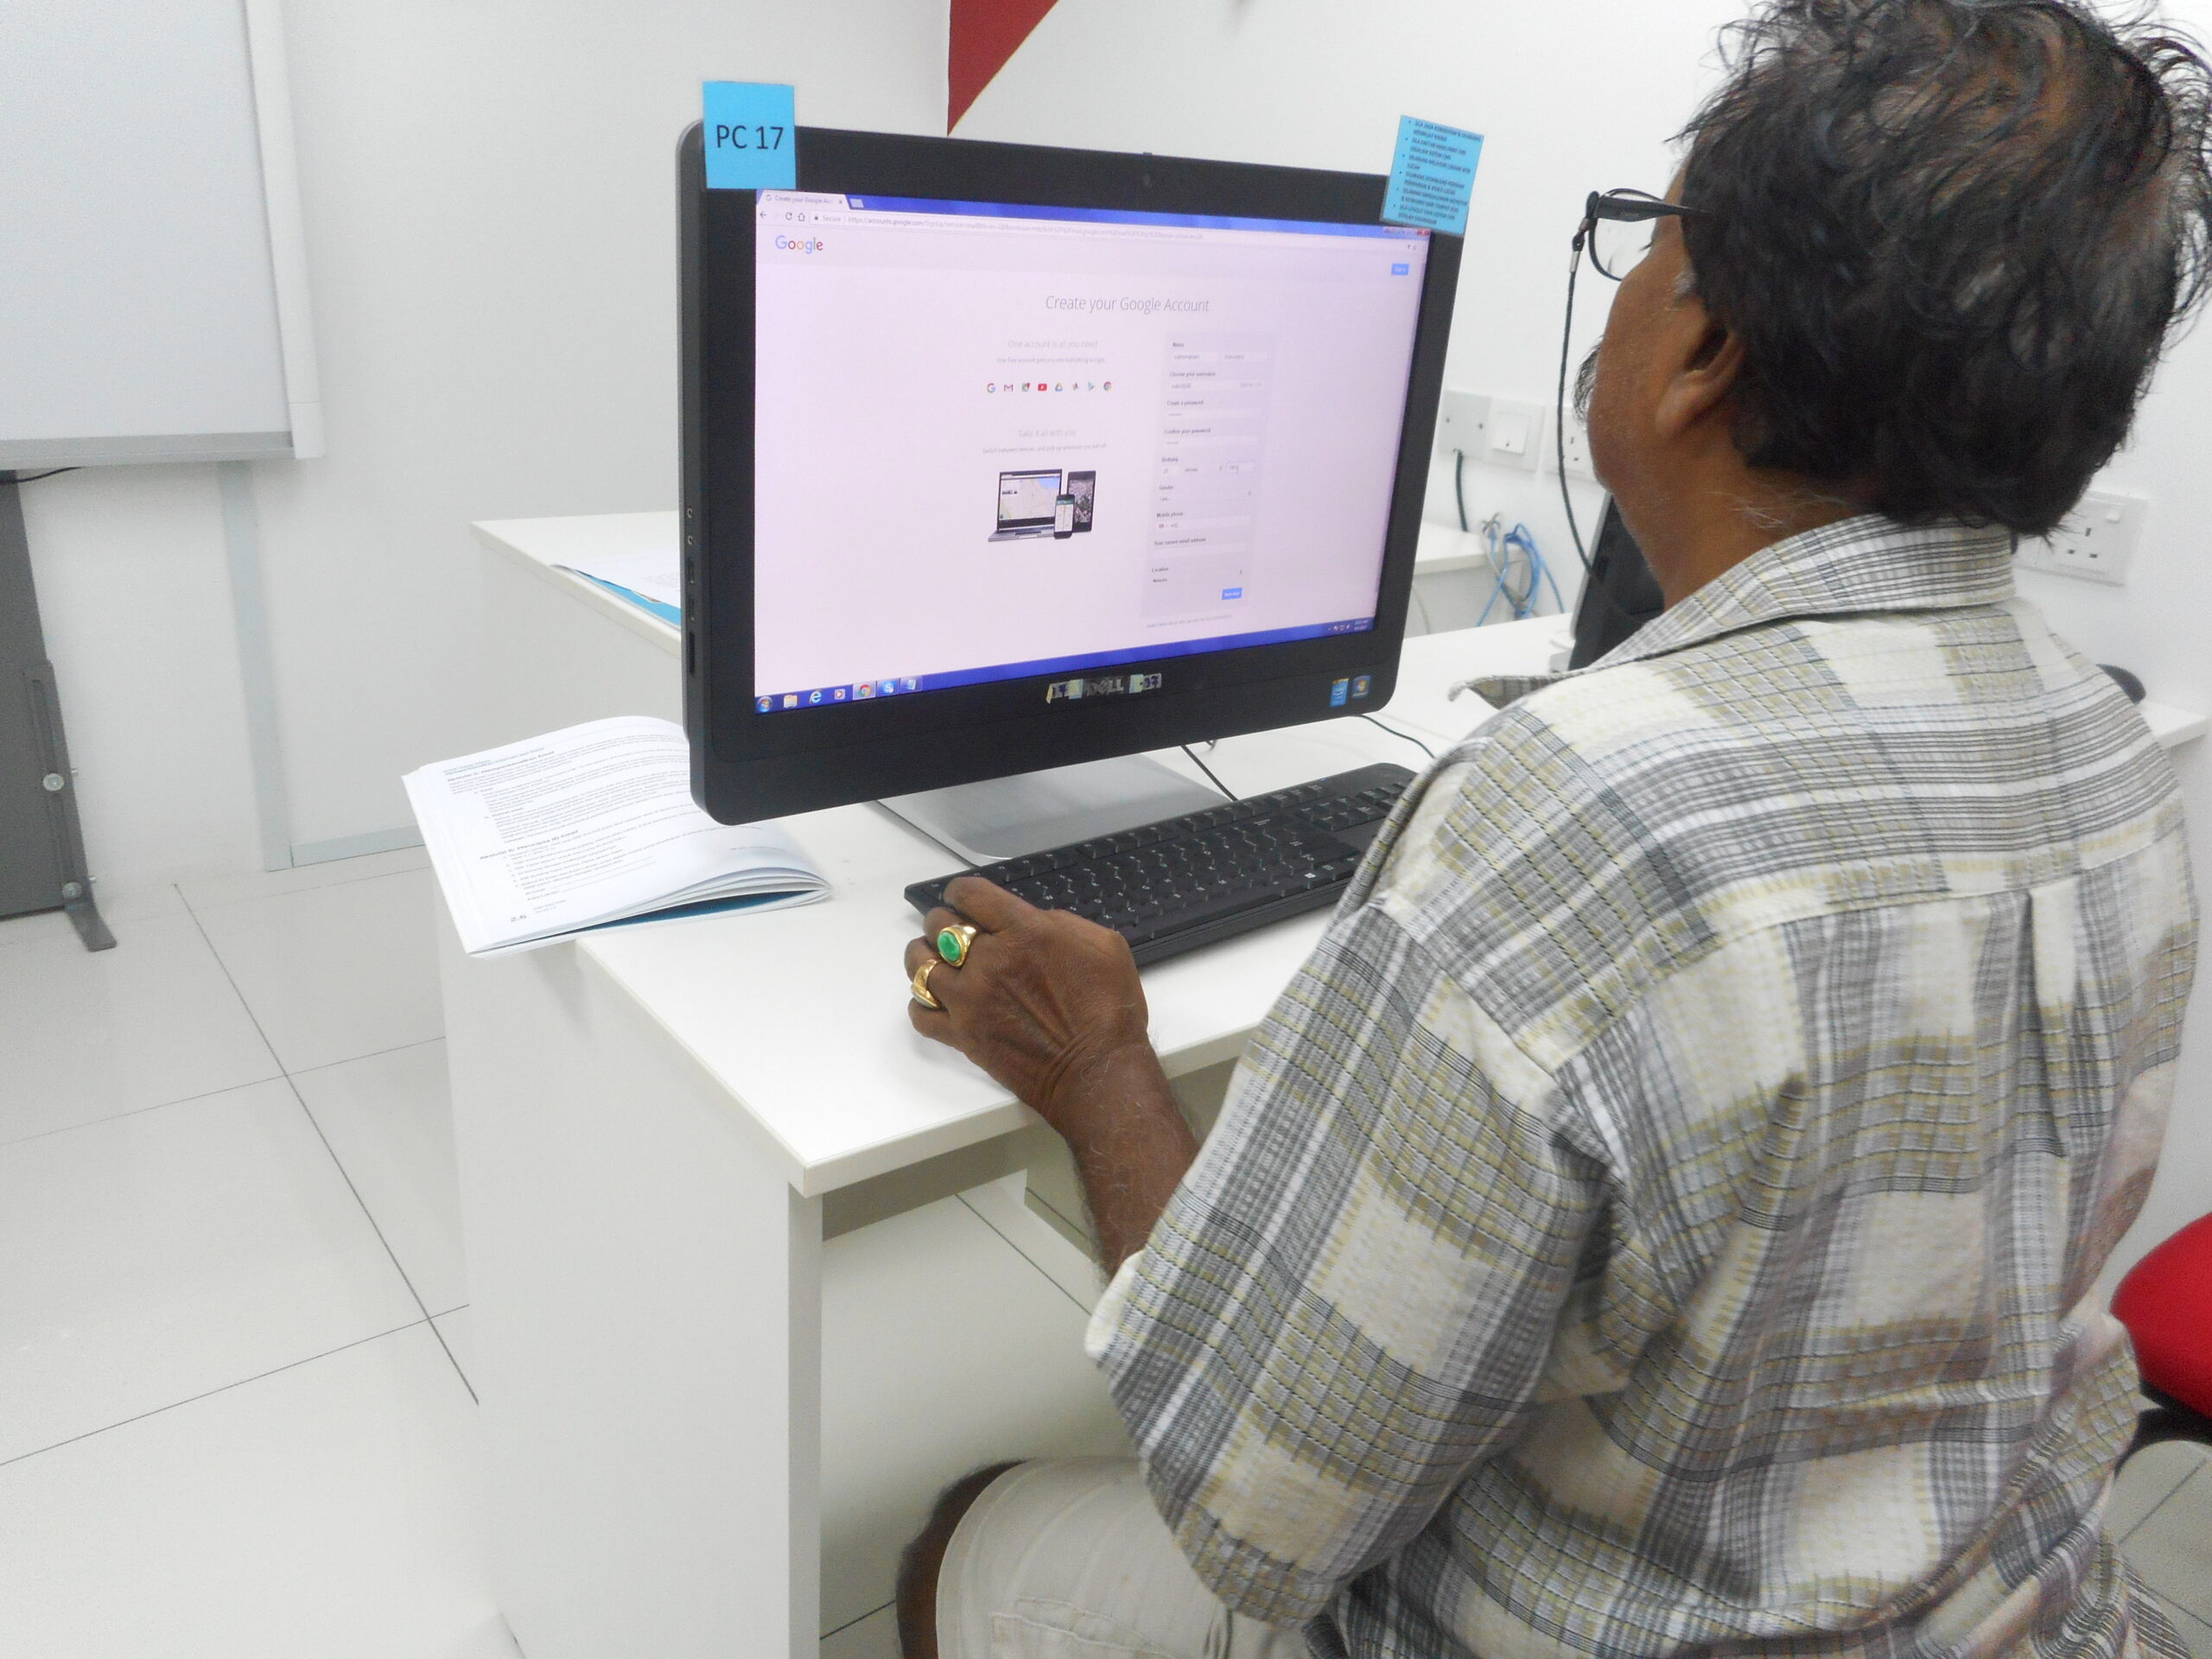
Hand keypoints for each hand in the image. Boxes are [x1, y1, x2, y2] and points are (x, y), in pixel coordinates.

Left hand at [905, 876, 1154, 1133]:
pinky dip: (922, 1003)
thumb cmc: (1109, 1010)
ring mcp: (970, 1000)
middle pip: (938, 925)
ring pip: (919, 964)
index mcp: (1024, 932)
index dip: (961, 891)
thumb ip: (1062, 922)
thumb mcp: (1104, 946)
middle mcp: (989, 961)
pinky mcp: (962, 1036)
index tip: (963, 899)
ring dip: (924, 956)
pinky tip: (936, 1001)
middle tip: (955, 932)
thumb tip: (1033, 920)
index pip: (969, 894)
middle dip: (944, 922)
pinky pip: (920, 1013)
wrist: (1097, 1072)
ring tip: (936, 960)